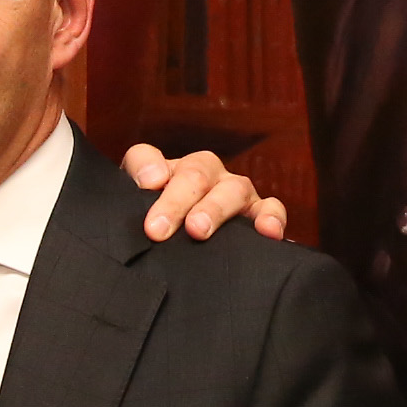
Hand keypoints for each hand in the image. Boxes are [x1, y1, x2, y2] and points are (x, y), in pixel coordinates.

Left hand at [122, 143, 289, 240]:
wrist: (183, 248)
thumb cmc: (161, 228)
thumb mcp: (134, 209)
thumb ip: (137, 181)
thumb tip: (151, 180)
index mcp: (167, 171)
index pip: (149, 158)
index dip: (147, 170)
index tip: (145, 188)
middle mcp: (206, 175)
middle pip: (195, 173)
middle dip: (175, 201)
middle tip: (158, 229)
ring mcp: (235, 193)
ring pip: (233, 187)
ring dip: (215, 208)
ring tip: (198, 231)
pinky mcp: (260, 213)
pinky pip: (272, 208)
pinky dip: (271, 217)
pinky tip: (268, 232)